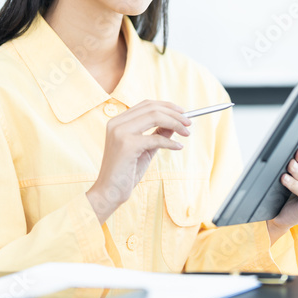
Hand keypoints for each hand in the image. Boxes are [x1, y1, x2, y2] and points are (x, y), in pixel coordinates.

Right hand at [85, 100, 192, 223]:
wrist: (109, 192)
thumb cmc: (126, 172)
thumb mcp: (145, 149)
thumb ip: (158, 134)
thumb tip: (175, 124)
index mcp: (118, 121)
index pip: (146, 104)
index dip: (167, 106)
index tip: (183, 112)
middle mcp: (117, 123)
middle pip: (152, 108)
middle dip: (174, 114)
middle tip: (189, 123)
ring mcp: (120, 132)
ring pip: (155, 117)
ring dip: (175, 123)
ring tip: (187, 132)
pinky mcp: (127, 145)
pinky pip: (156, 138)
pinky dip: (171, 142)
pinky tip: (179, 147)